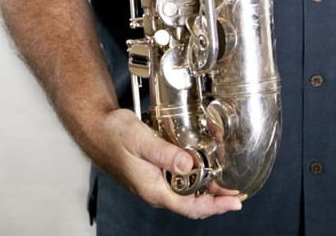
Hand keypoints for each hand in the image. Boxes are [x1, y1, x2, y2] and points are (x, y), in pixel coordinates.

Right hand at [98, 109, 244, 218]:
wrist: (98, 128)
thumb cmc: (114, 135)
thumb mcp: (141, 140)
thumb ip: (164, 153)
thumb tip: (189, 165)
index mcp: (153, 189)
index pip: (189, 206)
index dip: (214, 206)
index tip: (233, 202)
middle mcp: (156, 190)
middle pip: (192, 203)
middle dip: (216, 201)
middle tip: (237, 194)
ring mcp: (155, 182)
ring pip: (186, 193)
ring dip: (207, 189)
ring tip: (226, 182)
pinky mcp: (155, 172)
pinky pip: (179, 181)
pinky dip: (195, 177)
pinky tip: (204, 167)